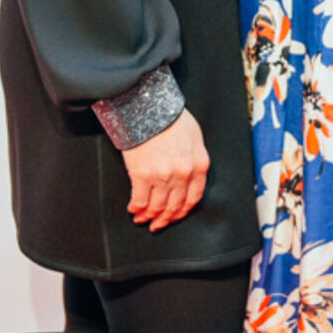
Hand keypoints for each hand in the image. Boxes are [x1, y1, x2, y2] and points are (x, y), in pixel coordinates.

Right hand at [121, 108, 208, 232]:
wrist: (149, 108)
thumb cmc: (171, 119)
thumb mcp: (195, 137)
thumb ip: (195, 158)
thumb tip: (190, 176)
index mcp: (199, 165)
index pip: (194, 197)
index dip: (183, 210)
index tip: (176, 215)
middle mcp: (183, 174)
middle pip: (175, 205)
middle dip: (166, 219)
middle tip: (158, 224)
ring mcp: (162, 176)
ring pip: (157, 206)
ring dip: (149, 216)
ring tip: (143, 219)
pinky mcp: (142, 175)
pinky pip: (139, 200)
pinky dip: (136, 209)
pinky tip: (134, 210)